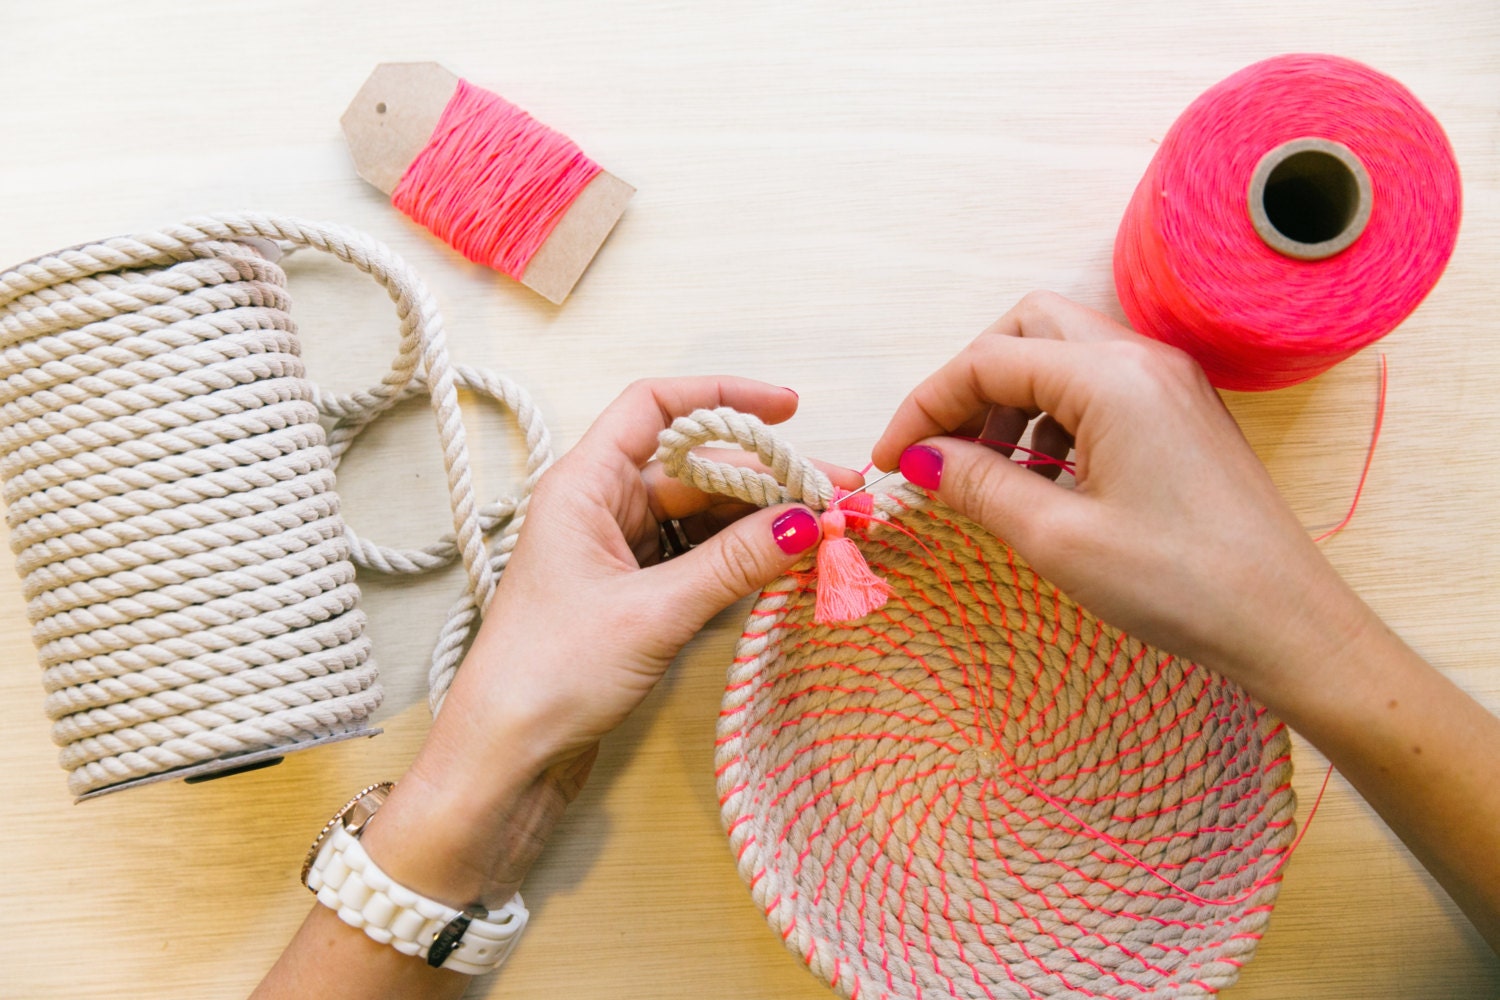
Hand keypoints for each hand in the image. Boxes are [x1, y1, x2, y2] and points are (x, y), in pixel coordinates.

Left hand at [370, 377, 860, 904]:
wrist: (503, 758)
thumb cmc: (549, 676)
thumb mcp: (653, 613)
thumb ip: (734, 562)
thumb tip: (807, 520)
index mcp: (583, 486)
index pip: (654, 408)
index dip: (722, 397)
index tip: (787, 410)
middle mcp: (597, 508)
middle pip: (693, 467)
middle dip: (765, 478)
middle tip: (836, 497)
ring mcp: (613, 552)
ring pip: (699, 515)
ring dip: (757, 522)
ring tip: (823, 534)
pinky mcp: (628, 595)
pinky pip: (693, 557)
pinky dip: (737, 559)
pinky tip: (784, 566)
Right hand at [871, 291, 1376, 689]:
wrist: (1287, 622)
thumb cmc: (1179, 584)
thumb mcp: (1057, 538)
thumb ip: (977, 485)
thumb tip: (919, 460)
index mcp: (1111, 377)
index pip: (987, 360)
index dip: (925, 407)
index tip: (893, 462)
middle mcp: (1143, 359)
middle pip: (1026, 330)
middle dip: (969, 383)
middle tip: (941, 451)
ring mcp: (1169, 382)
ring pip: (1063, 353)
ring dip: (1010, 399)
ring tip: (988, 472)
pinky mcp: (1182, 412)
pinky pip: (1098, 385)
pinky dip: (1052, 415)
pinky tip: (1042, 477)